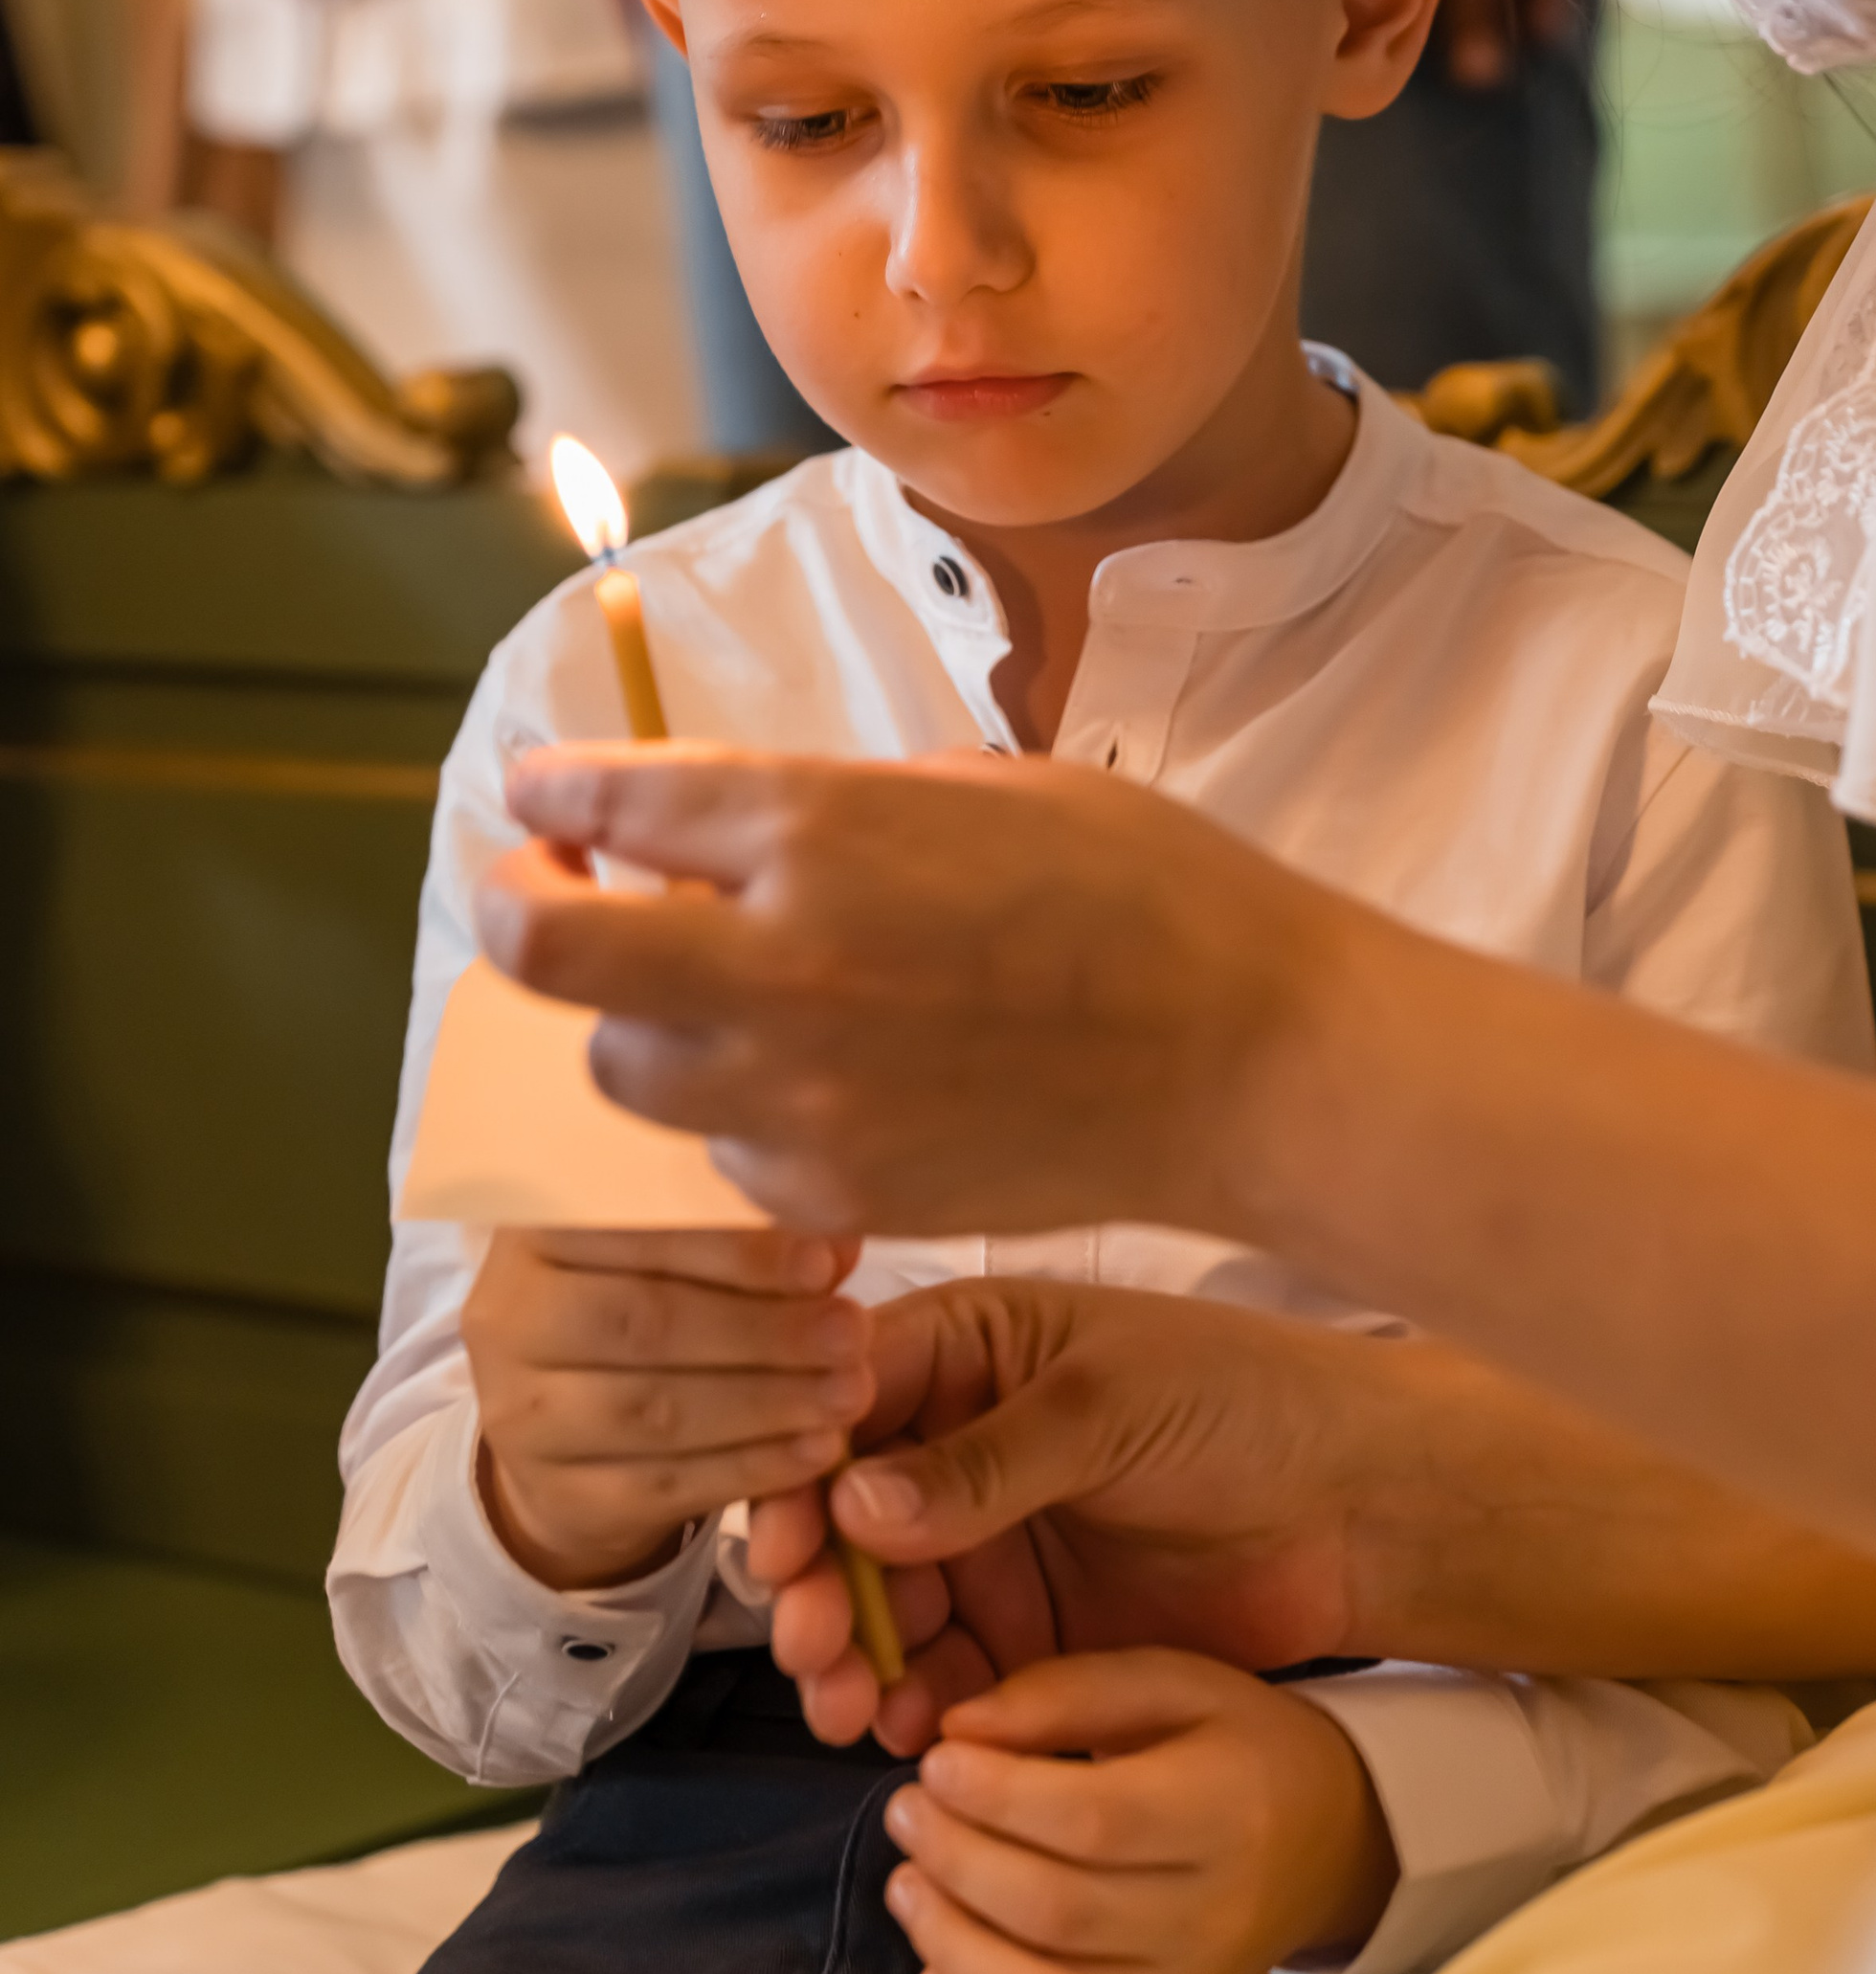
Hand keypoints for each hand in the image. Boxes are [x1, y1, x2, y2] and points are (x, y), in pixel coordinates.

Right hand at [463, 1223, 872, 1591]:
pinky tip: (817, 1451)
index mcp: (536, 1232)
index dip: (735, 1247)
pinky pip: (663, 1486)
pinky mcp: (554, 1494)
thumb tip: (837, 1236)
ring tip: (849, 1392)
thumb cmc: (647, 1304)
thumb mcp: (683, 1258)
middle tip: (852, 1333)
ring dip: (769, 1402)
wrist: (575, 1429)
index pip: (633, 1229)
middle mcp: (507, 1317)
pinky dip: (750, 1468)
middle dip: (764, 1329)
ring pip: (656, 1409)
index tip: (826, 1262)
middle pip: (645, 1323)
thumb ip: (748, 1239)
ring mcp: (520, 1415)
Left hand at [478, 746, 1341, 1243]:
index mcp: (817, 827)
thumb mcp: (977, 785)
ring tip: (728, 994)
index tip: (542, 800)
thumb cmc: (1142, 890)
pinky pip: (723, 1150)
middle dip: (529, 912)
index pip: (602, 806)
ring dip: (644, 1021)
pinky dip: (744, 1110)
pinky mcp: (833, 1188)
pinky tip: (832, 1076)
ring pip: (623, 1068)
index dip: (549, 798)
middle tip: (553, 894)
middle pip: (548, 956)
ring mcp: (797, 1090)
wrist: (1249, 1057)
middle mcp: (778, 960)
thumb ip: (825, 807)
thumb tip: (717, 826)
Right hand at [742, 1279, 1387, 1754]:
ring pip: (886, 1604)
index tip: (781, 1547)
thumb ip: (987, 1461)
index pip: (847, 1403)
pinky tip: (910, 1733)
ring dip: (854, 1656)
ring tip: (848, 1709)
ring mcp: (994, 1539)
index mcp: (973, 1351)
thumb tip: (856, 1502)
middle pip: (846, 1516)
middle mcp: (963, 1444)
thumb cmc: (1244, 1405)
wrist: (1361, 1504)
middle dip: (815, 1583)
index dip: (797, 1472)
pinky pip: (949, 1670)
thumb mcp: (1110, 1407)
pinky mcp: (1032, 1627)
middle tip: (813, 1645)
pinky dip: (919, 1704)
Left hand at [879, 1650, 1396, 1973]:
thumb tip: (957, 1730)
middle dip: (956, 1862)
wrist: (1324, 1841)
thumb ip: (1063, 1693)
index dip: (999, 1795)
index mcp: (1227, 1811)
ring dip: (950, 1948)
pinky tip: (940, 1969)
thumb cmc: (1233, 1743)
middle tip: (907, 1812)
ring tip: (909, 1885)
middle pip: (1058, 1915)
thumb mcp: (1168, 1681)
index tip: (937, 1760)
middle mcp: (1213, 1921)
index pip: (1096, 1821)